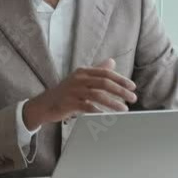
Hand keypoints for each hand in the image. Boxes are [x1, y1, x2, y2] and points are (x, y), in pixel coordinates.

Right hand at [22, 59, 136, 130]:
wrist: (44, 104)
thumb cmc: (66, 92)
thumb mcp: (81, 79)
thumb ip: (97, 71)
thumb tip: (112, 61)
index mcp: (83, 71)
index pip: (106, 73)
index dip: (121, 79)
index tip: (132, 87)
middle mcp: (78, 79)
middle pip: (104, 83)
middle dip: (120, 91)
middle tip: (133, 98)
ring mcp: (73, 91)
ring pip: (97, 95)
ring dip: (113, 102)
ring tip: (124, 109)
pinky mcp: (68, 103)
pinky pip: (87, 106)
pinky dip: (98, 111)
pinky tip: (107, 116)